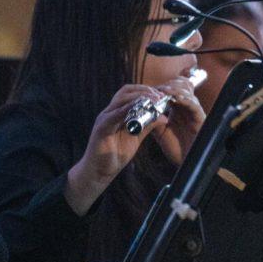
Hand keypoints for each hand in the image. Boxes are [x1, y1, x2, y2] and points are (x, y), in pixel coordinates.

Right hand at [65, 85, 167, 214]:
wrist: (99, 171)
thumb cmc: (115, 155)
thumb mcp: (136, 138)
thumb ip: (147, 126)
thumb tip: (163, 117)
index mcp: (117, 113)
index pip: (130, 93)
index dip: (146, 91)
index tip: (162, 96)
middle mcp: (109, 112)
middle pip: (125, 91)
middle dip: (144, 90)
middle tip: (160, 97)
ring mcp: (104, 119)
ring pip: (120, 100)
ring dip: (138, 98)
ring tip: (154, 101)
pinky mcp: (101, 128)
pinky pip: (114, 116)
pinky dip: (126, 110)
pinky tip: (139, 110)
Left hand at [151, 76, 206, 164]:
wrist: (187, 162)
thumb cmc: (176, 147)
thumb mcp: (160, 131)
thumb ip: (152, 120)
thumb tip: (137, 110)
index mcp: (178, 108)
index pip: (171, 90)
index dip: (161, 88)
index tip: (149, 89)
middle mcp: (187, 107)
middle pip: (180, 85)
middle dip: (168, 85)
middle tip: (156, 89)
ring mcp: (194, 111)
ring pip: (187, 91)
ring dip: (174, 89)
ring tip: (164, 91)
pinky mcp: (201, 118)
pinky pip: (194, 105)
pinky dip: (184, 99)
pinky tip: (176, 99)